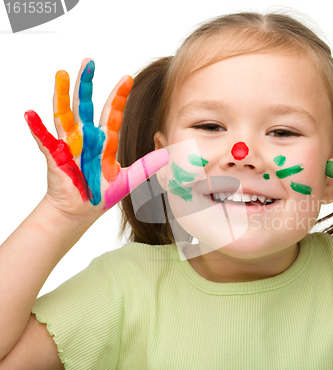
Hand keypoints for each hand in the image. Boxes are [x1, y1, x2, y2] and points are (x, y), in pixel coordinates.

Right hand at [25, 58, 168, 218]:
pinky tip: (30, 113)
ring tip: (62, 74)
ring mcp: (70, 145)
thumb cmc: (101, 194)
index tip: (127, 78)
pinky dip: (37, 128)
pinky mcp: (56, 157)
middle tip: (89, 61)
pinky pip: (45, 140)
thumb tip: (167, 154)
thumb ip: (146, 166)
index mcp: (105, 142)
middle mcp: (86, 138)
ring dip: (62, 95)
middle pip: (86, 106)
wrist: (82, 210)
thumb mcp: (129, 179)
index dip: (119, 96)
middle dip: (87, 84)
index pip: (113, 114)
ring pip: (65, 115)